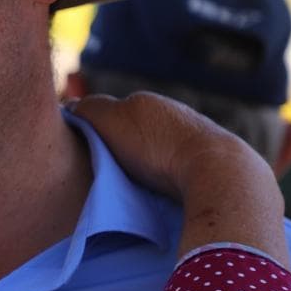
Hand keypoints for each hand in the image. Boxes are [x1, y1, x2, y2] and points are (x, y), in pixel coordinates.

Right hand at [69, 92, 289, 267]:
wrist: (218, 172)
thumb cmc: (158, 147)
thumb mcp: (110, 121)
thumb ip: (88, 110)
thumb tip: (72, 106)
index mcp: (146, 101)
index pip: (111, 110)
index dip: (96, 129)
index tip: (86, 152)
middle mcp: (173, 112)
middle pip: (137, 128)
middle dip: (125, 145)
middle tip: (110, 171)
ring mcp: (197, 135)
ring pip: (162, 147)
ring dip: (151, 161)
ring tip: (138, 185)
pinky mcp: (215, 160)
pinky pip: (183, 164)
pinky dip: (172, 174)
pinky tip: (166, 189)